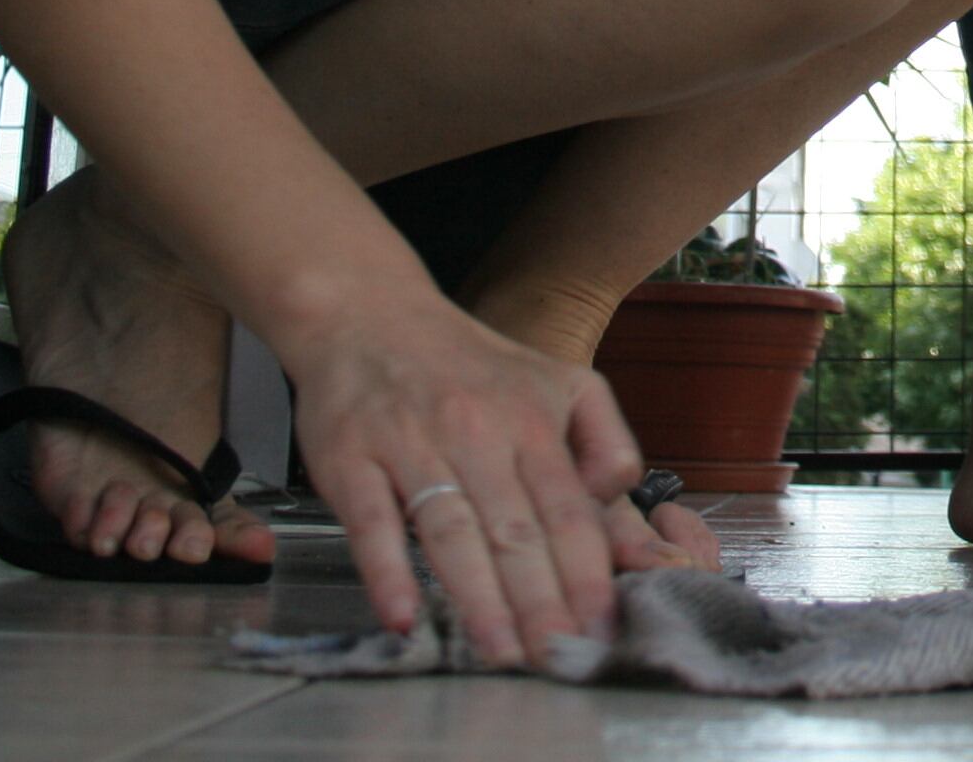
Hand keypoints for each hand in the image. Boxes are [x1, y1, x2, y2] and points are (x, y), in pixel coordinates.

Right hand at [288, 289, 650, 668]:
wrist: (369, 316)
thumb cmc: (469, 365)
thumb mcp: (561, 379)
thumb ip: (604, 438)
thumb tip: (621, 496)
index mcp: (531, 419)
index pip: (567, 508)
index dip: (585, 570)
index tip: (601, 623)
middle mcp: (476, 432)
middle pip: (514, 529)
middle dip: (541, 599)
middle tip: (558, 656)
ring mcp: (410, 445)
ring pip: (451, 531)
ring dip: (477, 597)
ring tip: (500, 650)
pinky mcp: (351, 459)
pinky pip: (372, 521)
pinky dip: (387, 570)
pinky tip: (404, 614)